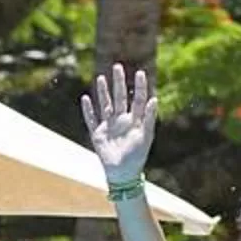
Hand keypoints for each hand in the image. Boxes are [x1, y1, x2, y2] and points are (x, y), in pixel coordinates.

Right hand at [80, 62, 156, 181]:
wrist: (123, 174)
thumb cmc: (137, 157)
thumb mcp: (146, 137)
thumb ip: (149, 118)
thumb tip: (154, 99)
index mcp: (135, 121)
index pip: (137, 99)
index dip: (139, 87)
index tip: (140, 73)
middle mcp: (121, 121)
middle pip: (119, 97)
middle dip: (119, 83)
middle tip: (118, 66)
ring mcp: (109, 126)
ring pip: (105, 105)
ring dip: (103, 92)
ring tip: (101, 77)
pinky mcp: (98, 134)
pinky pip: (91, 120)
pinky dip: (88, 110)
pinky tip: (85, 98)